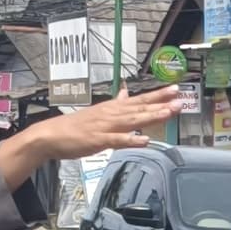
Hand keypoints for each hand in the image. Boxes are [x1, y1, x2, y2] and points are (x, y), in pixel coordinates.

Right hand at [2, 88, 182, 178]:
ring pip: (132, 121)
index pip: (139, 99)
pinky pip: (117, 140)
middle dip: (161, 104)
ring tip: (168, 113)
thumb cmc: (75, 126)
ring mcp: (105, 127)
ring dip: (151, 116)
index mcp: (112, 108)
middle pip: (140, 107)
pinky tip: (143, 140)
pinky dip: (130, 140)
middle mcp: (111, 114)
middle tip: (180, 100)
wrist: (51, 135)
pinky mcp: (98, 140)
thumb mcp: (98, 112)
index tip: (175, 89)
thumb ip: (115, 104)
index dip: (158, 95)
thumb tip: (126, 93)